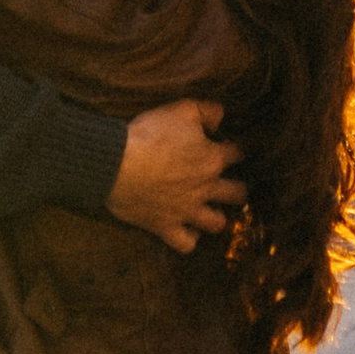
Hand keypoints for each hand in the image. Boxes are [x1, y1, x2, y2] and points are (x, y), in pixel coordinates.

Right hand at [108, 98, 242, 253]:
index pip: (236, 154)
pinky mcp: (166, 226)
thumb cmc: (149, 134)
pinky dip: (189, 238)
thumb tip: (221, 117)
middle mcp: (205, 188)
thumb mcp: (181, 110)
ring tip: (211, 210)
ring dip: (217, 216)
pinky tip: (187, 230)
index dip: (233, 149)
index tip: (228, 148)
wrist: (117, 164)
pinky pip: (187, 243)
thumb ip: (207, 111)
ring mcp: (187, 210)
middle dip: (237, 188)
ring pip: (216, 223)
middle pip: (237, 193)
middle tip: (230, 185)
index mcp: (212, 158)